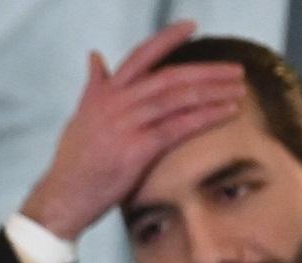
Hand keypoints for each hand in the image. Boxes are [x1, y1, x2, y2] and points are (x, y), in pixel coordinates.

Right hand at [20, 22, 245, 239]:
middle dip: (206, 73)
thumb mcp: (81, 117)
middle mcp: (115, 104)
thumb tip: (96, 58)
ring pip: (178, 100)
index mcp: (104, 94)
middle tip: (234, 70)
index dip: (167, 39)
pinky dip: (206, 118)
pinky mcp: (135, 150)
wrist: (62, 197)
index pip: (139, 57)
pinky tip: (227, 113)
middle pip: (169, 78)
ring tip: (239, 90)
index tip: (192, 26)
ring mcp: (125, 126)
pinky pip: (178, 127)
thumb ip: (94, 87)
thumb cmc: (73, 163)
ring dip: (213, 93)